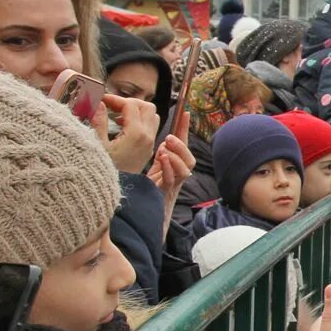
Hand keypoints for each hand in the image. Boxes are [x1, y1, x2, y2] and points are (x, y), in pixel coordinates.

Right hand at [97, 94, 159, 172]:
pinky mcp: (147, 150)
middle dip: (129, 102)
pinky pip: (150, 127)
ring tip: (116, 115)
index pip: (131, 105)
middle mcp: (148, 138)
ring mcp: (149, 144)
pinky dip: (139, 120)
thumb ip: (98, 122)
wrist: (116, 193)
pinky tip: (121, 126)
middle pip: (147, 107)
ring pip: (152, 116)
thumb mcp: (97, 146)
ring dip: (136, 111)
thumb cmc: (102, 171)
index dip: (115, 99)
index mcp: (137, 134)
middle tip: (111, 106)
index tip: (101, 100)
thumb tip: (99, 104)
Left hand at [147, 113, 195, 231]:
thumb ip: (152, 154)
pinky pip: (173, 180)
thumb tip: (145, 134)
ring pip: (186, 169)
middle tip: (168, 138)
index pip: (181, 145)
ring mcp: (173, 185)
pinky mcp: (166, 194)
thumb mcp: (147, 167)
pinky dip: (169, 168)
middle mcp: (176, 176)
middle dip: (182, 146)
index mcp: (171, 166)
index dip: (185, 129)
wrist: (140, 218)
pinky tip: (161, 160)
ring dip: (177, 157)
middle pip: (190, 158)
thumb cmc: (141, 192)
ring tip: (164, 150)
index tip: (186, 113)